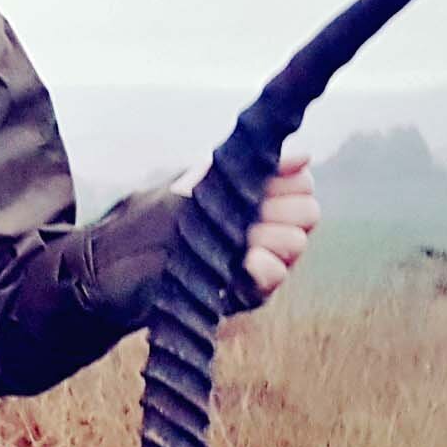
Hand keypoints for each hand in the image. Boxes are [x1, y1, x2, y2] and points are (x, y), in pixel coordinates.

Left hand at [173, 148, 320, 302]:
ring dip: (271, 235)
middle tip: (255, 211)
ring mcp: (267, 260)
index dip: (288, 182)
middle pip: (308, 212)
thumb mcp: (207, 178)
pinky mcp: (253, 290)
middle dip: (283, 208)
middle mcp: (275, 229)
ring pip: (296, 241)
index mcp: (269, 198)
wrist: (137, 253)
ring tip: (244, 235)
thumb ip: (251, 164)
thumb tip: (305, 157)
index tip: (265, 184)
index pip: (303, 184)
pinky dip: (266, 266)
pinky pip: (275, 277)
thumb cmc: (174, 210)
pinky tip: (249, 258)